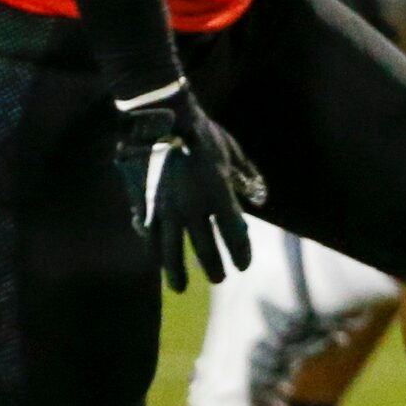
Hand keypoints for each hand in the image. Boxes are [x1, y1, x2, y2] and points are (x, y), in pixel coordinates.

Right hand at [110, 86, 266, 292]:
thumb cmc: (200, 132)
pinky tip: (156, 256)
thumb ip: (246, 176)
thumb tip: (261, 198)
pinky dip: (153, 248)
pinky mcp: (144, 205)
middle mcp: (192, 208)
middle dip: (213, 266)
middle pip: (204, 248)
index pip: (234, 233)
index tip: (243, 265)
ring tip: (180, 286)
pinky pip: (149, 234)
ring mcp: (165, 209)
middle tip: (219, 278)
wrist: (157, 119)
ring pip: (170, 251)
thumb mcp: (231, 151)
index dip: (241, 252)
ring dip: (176, 271)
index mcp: (218, 194)